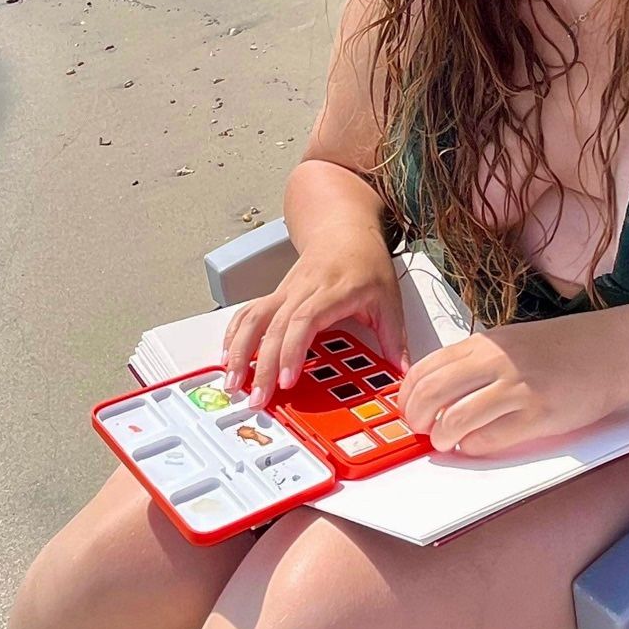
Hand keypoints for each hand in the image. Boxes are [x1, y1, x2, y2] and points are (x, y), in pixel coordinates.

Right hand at [223, 238, 407, 406]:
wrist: (344, 230)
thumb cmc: (365, 263)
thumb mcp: (389, 299)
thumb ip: (394, 338)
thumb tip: (402, 371)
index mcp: (333, 291)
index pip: (304, 320)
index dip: (292, 350)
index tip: (287, 379)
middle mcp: (303, 290)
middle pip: (274, 327)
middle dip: (262, 366)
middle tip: (258, 398)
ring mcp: (285, 291)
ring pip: (254, 319)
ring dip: (239, 351)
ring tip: (233, 382)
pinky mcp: (275, 294)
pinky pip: (248, 313)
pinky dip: (233, 335)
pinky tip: (226, 357)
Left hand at [397, 312, 628, 457]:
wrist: (616, 348)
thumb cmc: (567, 347)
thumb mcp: (514, 340)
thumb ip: (479, 360)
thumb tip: (440, 391)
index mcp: (487, 342)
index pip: (426, 367)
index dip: (408, 395)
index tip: (407, 410)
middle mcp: (498, 361)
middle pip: (432, 393)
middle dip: (417, 418)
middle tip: (421, 429)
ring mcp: (519, 387)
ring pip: (456, 419)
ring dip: (443, 437)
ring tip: (446, 442)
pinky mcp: (540, 414)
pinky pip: (492, 438)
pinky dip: (475, 447)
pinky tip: (477, 445)